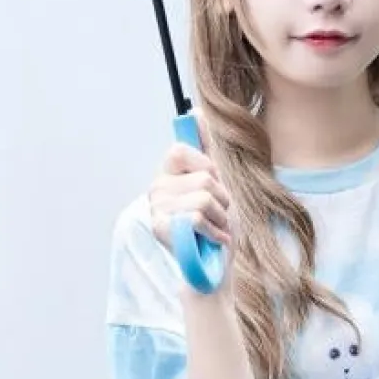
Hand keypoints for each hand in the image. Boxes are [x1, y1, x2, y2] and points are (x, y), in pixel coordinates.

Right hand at [148, 113, 237, 254]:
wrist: (218, 267)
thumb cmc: (220, 226)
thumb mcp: (221, 182)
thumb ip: (208, 147)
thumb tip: (197, 111)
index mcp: (168, 175)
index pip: (181, 150)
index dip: (207, 167)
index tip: (214, 187)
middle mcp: (157, 189)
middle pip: (203, 178)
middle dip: (222, 200)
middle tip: (217, 216)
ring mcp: (156, 209)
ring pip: (204, 198)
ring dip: (221, 218)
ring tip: (215, 229)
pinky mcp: (161, 229)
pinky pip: (198, 217)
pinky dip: (215, 231)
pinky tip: (213, 240)